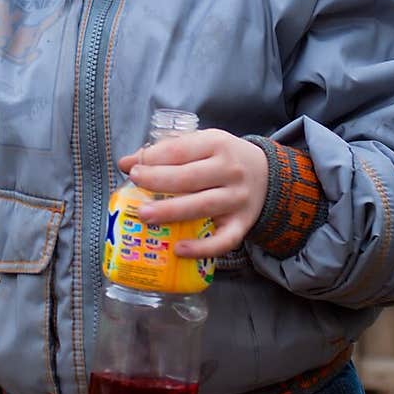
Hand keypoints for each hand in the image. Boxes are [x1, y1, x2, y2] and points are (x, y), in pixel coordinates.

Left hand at [117, 129, 268, 257]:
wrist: (267, 175)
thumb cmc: (222, 159)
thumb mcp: (200, 144)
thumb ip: (166, 151)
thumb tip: (126, 162)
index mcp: (217, 144)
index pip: (180, 150)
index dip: (153, 158)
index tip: (132, 167)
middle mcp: (230, 171)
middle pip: (189, 177)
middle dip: (157, 181)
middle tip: (134, 184)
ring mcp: (237, 199)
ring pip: (202, 206)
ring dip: (171, 211)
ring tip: (145, 215)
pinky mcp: (242, 224)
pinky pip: (224, 240)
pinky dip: (202, 248)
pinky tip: (178, 249)